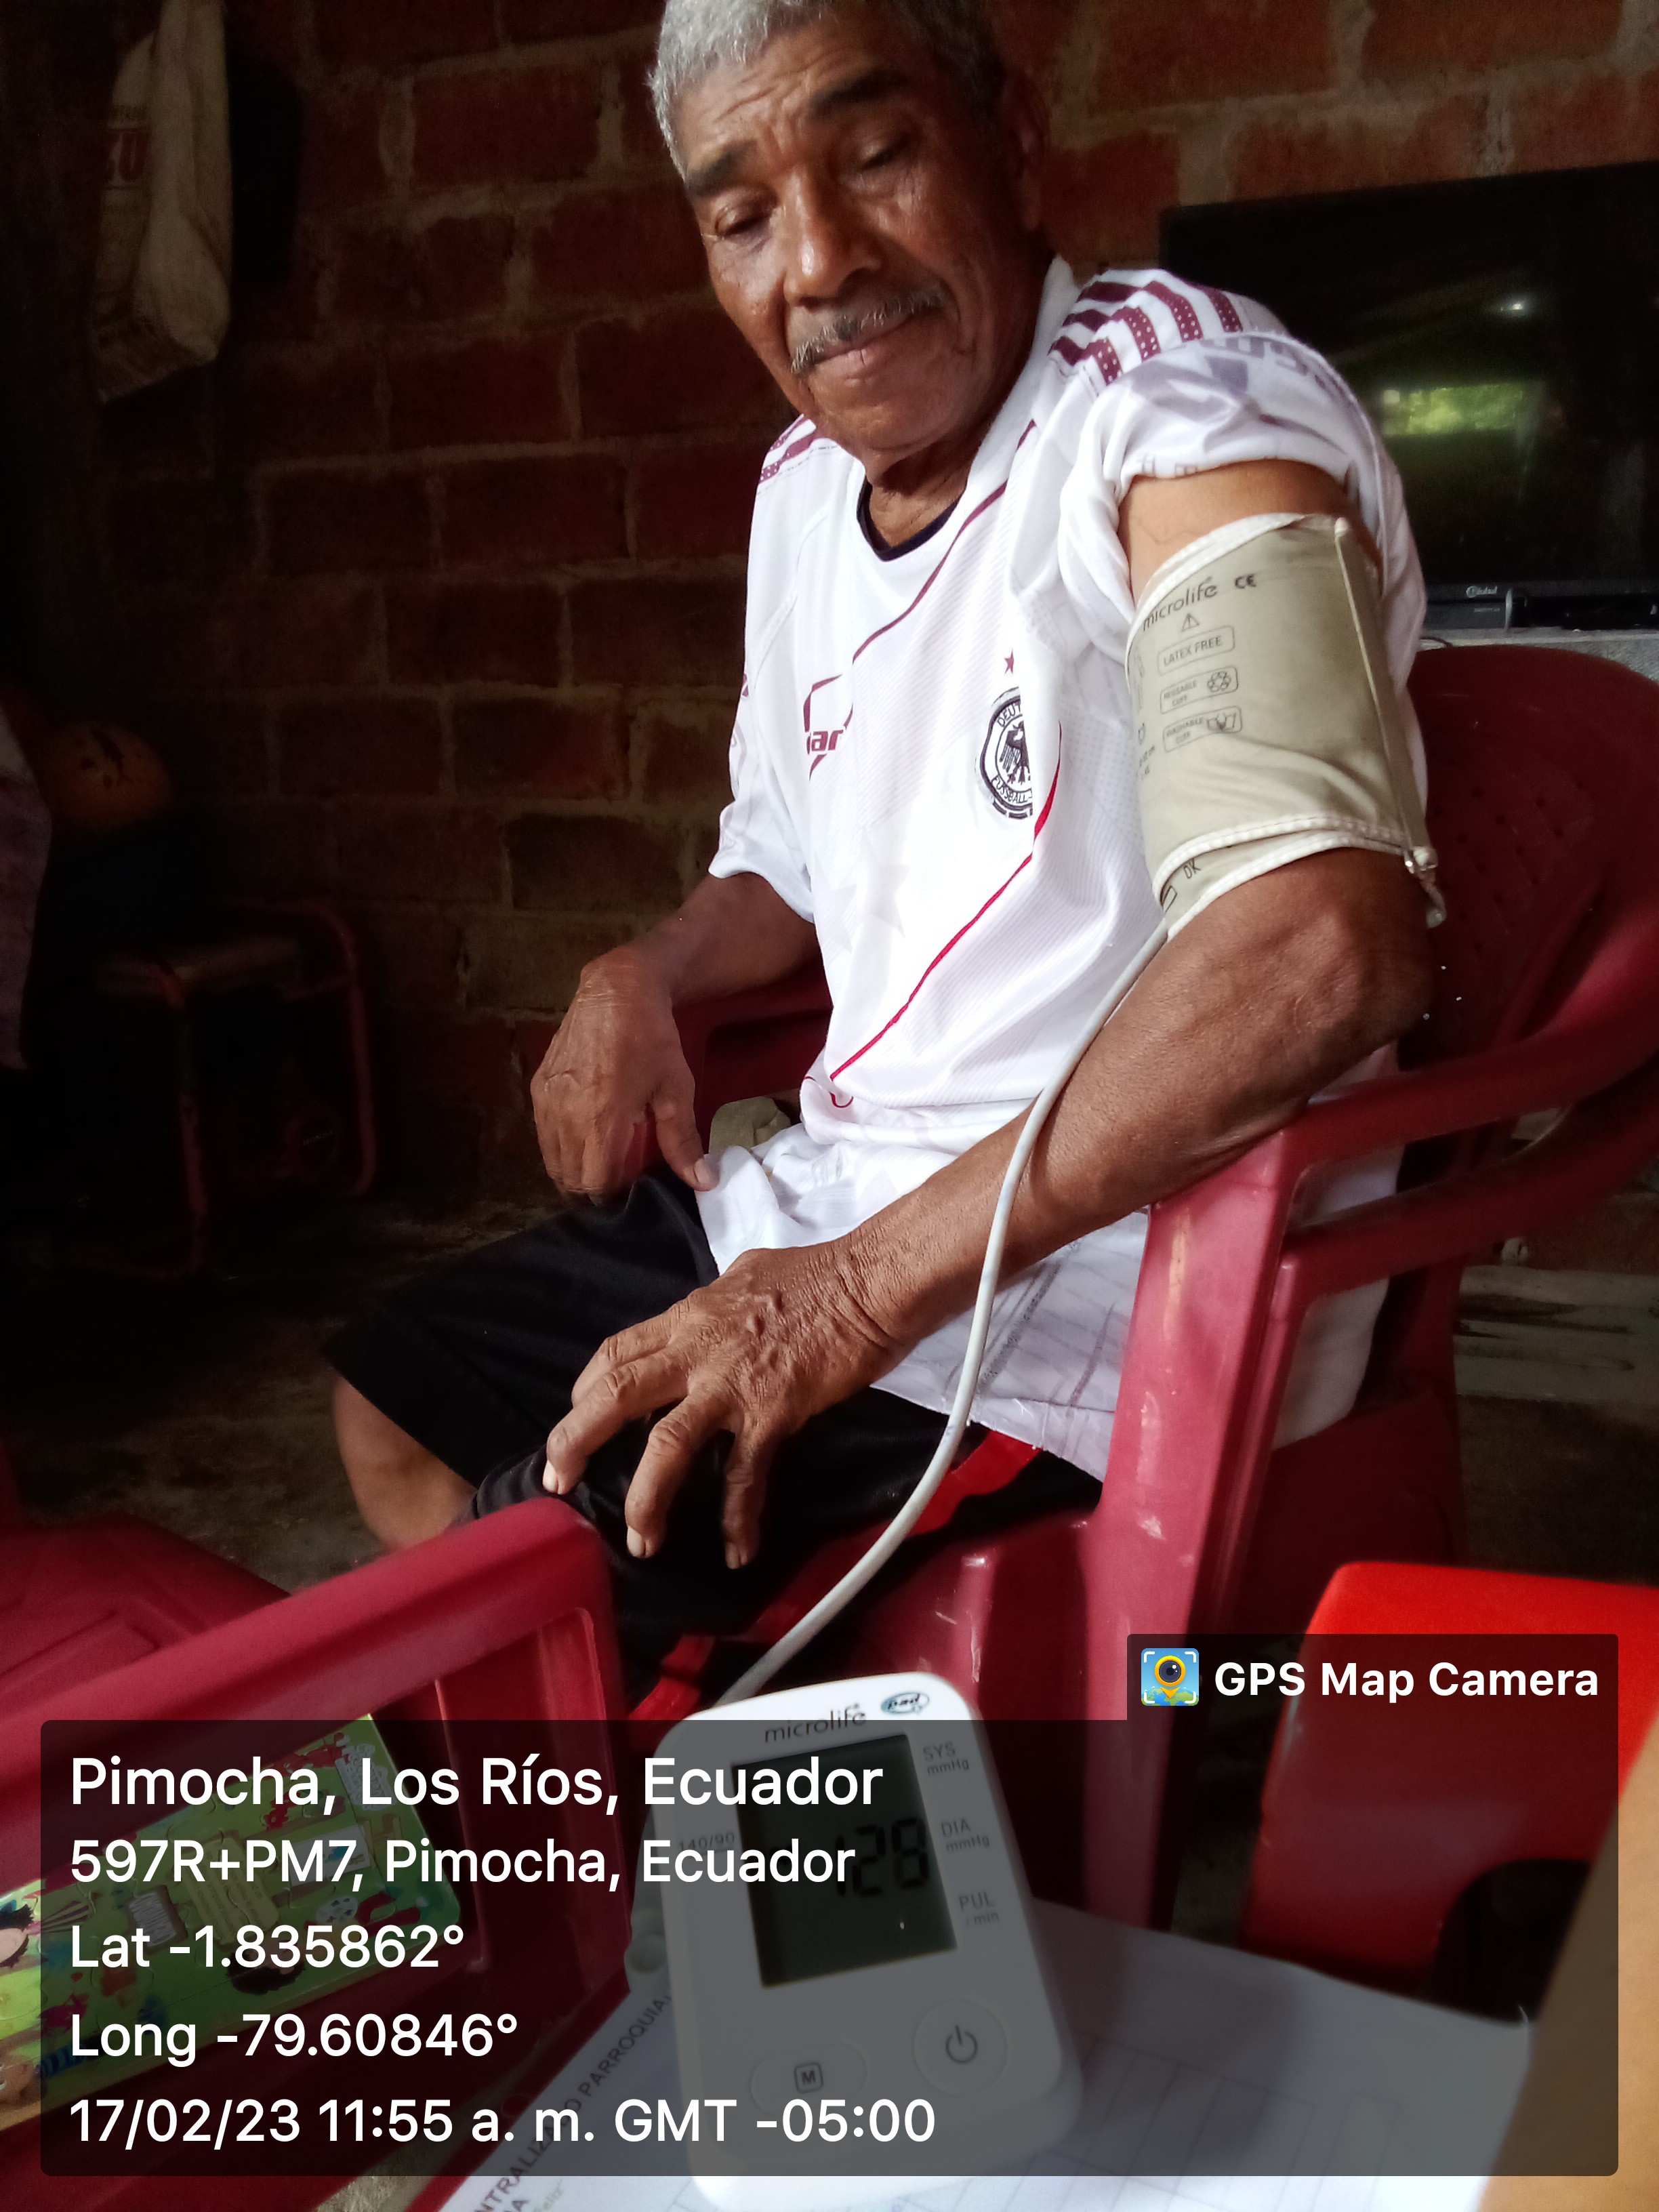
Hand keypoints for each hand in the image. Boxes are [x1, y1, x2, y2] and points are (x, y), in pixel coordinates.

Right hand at [531, 948, 712, 1197]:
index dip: (612, 1194)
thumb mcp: (676, 1089)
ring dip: (572, 1170)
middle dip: (591, 1188)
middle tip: (616, 1180)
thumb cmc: (652, 1039)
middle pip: (568, 1177)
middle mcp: (565, 1113)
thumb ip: (682, 1140)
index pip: (594, 1182)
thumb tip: (703, 1183)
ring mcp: (546, 1100)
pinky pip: (543, 1135)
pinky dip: (560, 1147)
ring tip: (599, 1163)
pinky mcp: (537, 1087)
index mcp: (600, 1117)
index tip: (630, 1189)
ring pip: (551, 1159)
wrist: (616, 990)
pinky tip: (582, 1140)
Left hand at [543, 1243, 900, 1567]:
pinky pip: (745, 1473)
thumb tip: (710, 1318)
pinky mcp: (773, 1410)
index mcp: (688, 1316)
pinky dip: (740, 1517)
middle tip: (557, 1481)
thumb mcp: (746, 1277)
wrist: (870, 1281)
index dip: (585, 1390)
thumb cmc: (818, 1273)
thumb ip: (717, 1307)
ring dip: (647, 1498)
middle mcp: (697, 1349)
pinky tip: (738, 1550)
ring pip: (667, 1444)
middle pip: (616, 1394)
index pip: (616, 1352)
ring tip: (641, 1541)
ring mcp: (732, 1382)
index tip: (576, 1419)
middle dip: (575, 1440)